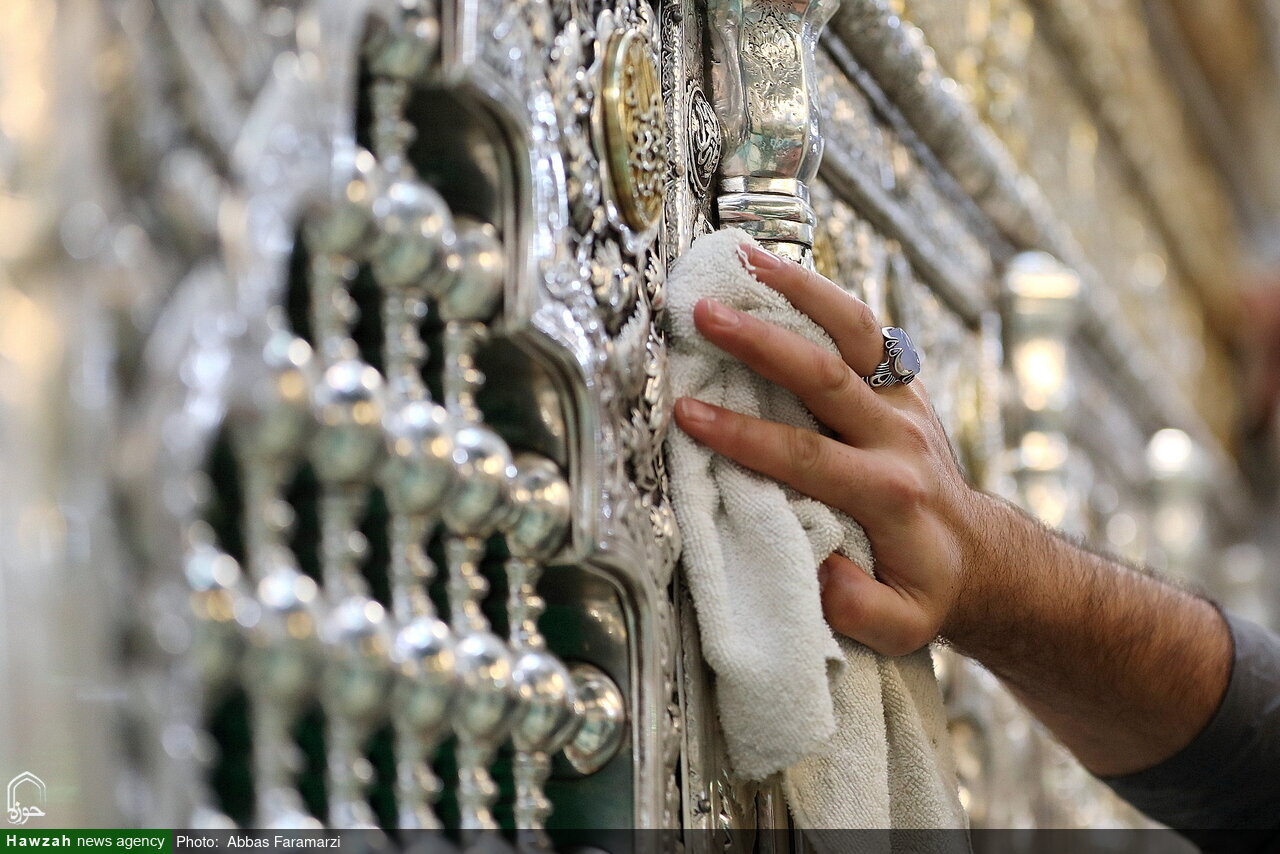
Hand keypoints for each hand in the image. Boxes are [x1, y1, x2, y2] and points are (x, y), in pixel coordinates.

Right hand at [672, 244, 988, 655]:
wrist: (978, 556)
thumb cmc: (925, 589)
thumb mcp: (903, 626)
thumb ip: (862, 610)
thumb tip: (822, 573)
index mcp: (889, 494)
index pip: (808, 457)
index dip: (745, 436)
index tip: (689, 415)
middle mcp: (898, 437)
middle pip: (827, 375)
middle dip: (762, 343)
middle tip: (705, 314)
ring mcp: (904, 404)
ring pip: (855, 330)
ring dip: (800, 289)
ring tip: (744, 256)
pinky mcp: (902, 386)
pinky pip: (864, 327)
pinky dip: (822, 293)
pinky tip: (779, 266)